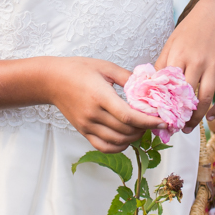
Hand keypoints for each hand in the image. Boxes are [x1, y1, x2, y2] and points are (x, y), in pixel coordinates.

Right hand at [47, 57, 162, 152]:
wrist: (52, 80)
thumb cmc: (79, 69)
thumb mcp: (105, 67)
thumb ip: (127, 77)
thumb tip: (148, 84)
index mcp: (100, 96)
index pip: (127, 116)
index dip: (148, 121)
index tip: (162, 120)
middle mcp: (93, 114)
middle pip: (125, 130)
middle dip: (145, 128)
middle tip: (156, 121)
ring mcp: (87, 125)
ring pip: (117, 141)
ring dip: (134, 137)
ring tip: (143, 128)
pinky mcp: (83, 132)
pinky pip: (104, 147)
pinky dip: (119, 146)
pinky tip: (127, 137)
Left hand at [155, 0, 214, 132]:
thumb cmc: (190, 31)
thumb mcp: (172, 42)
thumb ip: (163, 64)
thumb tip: (150, 87)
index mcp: (179, 55)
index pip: (169, 87)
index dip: (164, 105)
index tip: (159, 118)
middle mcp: (197, 61)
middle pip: (187, 97)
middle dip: (180, 116)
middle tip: (174, 128)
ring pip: (206, 99)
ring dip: (198, 117)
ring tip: (190, 127)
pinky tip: (211, 117)